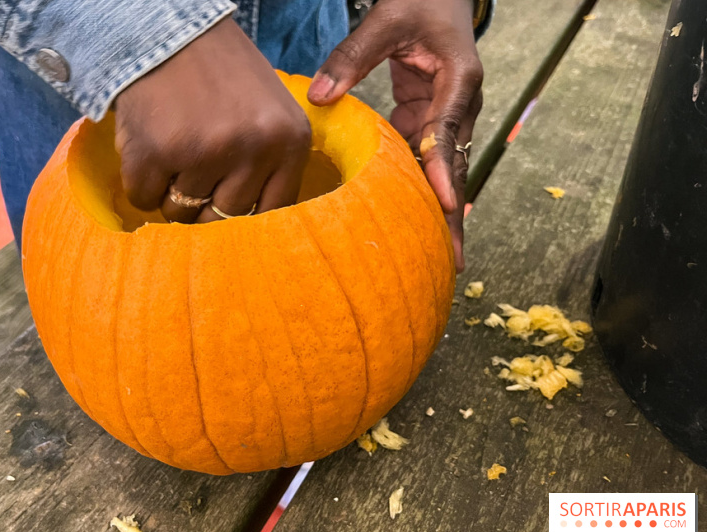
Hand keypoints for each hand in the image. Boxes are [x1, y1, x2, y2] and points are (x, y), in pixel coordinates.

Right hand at [115, 18, 311, 222]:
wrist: (165, 29)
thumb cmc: (220, 75)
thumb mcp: (269, 111)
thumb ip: (272, 164)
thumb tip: (253, 226)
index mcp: (290, 141)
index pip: (273, 211)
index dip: (243, 213)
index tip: (224, 203)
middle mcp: (256, 147)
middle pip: (225, 216)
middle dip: (203, 204)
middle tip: (191, 172)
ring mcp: (206, 151)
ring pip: (181, 212)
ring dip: (169, 193)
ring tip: (171, 152)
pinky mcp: (158, 151)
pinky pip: (144, 199)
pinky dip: (140, 184)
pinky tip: (148, 150)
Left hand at [307, 0, 482, 271]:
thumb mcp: (387, 18)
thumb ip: (353, 55)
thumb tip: (319, 98)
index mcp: (459, 78)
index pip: (447, 130)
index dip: (442, 169)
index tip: (444, 205)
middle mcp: (460, 104)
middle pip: (454, 166)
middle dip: (452, 214)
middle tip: (453, 260)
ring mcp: (445, 115)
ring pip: (442, 170)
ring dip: (437, 212)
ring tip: (437, 258)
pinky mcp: (426, 118)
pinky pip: (422, 159)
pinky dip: (417, 191)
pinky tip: (410, 225)